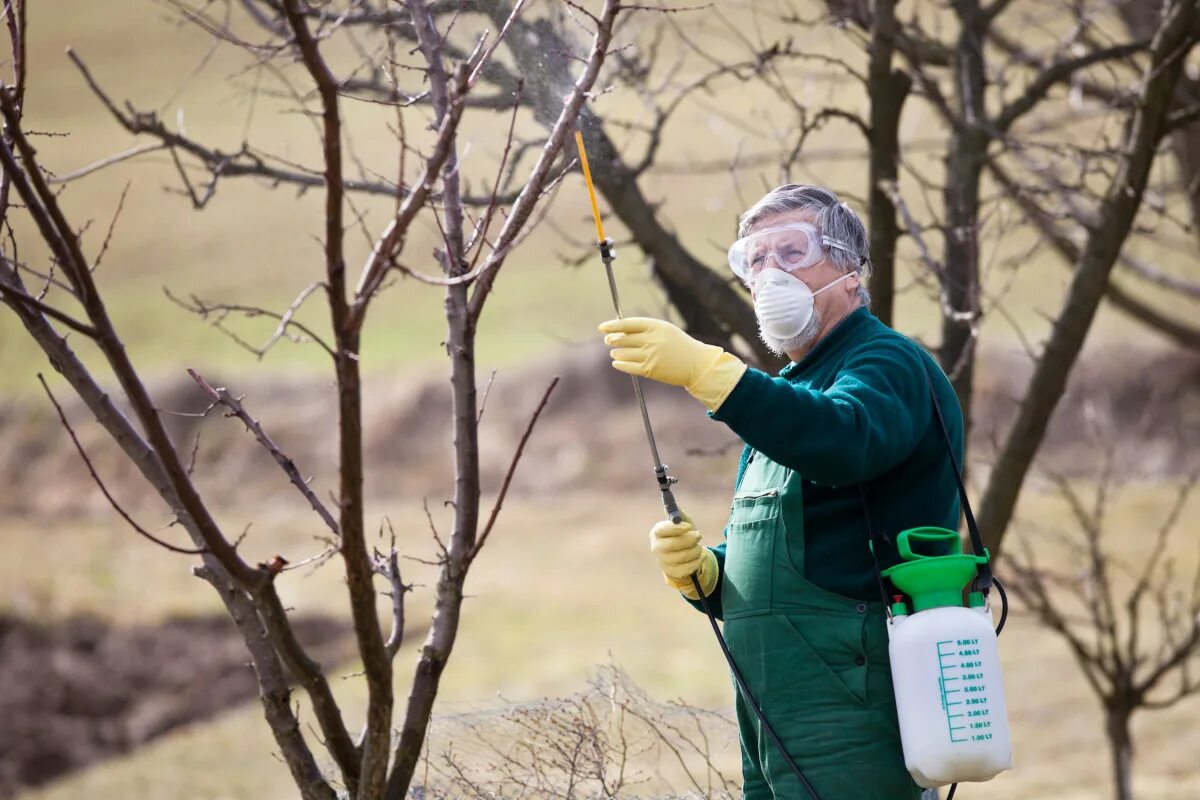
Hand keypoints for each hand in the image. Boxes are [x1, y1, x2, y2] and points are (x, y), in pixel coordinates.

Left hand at [599, 317, 746, 409]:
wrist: (696, 364)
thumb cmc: (678, 345)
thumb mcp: (664, 330)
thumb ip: (644, 329)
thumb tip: (618, 331)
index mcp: (656, 326)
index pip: (628, 324)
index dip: (613, 325)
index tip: (602, 327)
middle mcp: (652, 340)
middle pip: (623, 339)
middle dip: (612, 339)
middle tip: (608, 340)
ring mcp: (651, 355)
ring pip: (623, 353)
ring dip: (616, 352)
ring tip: (615, 352)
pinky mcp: (651, 370)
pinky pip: (628, 367)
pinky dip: (619, 364)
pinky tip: (616, 362)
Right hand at [649, 512, 718, 598]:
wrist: (683, 555)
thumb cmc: (682, 535)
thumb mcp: (682, 522)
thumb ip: (679, 514)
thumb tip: (675, 506)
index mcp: (657, 532)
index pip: (663, 530)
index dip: (676, 528)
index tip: (688, 526)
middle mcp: (656, 547)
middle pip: (672, 544)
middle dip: (689, 539)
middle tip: (699, 534)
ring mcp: (662, 561)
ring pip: (682, 557)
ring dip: (695, 550)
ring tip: (698, 547)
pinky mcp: (671, 572)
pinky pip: (686, 569)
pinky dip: (696, 562)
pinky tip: (698, 557)